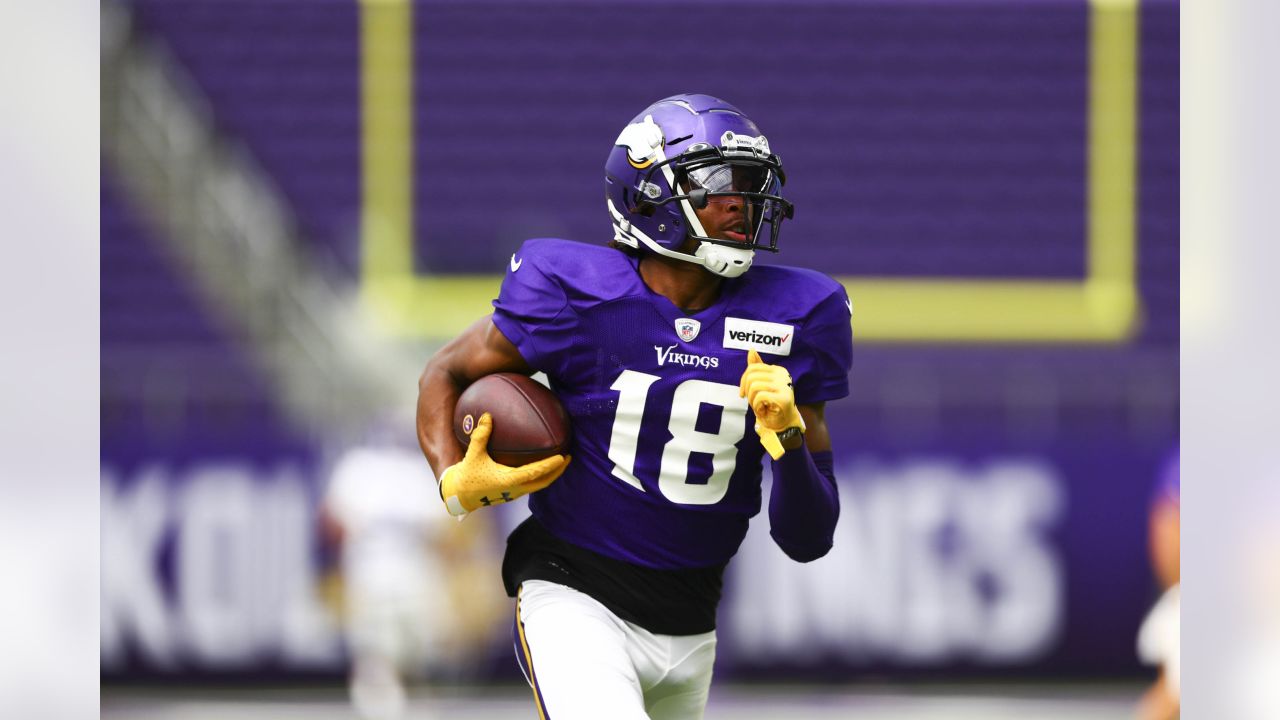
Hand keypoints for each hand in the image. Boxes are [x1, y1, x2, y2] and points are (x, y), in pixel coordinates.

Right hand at [438, 413, 569, 516]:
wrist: (460, 496)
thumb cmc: (467, 476)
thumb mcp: (473, 455)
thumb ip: (480, 436)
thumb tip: (488, 416)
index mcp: (509, 480)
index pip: (535, 473)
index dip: (550, 465)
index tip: (563, 457)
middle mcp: (515, 489)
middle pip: (544, 482)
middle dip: (558, 471)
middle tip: (569, 457)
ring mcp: (515, 493)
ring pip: (539, 485)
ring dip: (551, 474)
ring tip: (560, 461)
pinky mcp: (512, 493)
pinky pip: (532, 484)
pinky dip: (540, 475)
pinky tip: (541, 465)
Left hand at [739, 350, 804, 459]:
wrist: (782, 423)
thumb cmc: (770, 404)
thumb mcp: (760, 385)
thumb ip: (756, 368)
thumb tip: (751, 350)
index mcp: (777, 370)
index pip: (753, 368)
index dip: (743, 381)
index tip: (743, 393)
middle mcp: (782, 375)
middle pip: (751, 375)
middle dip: (746, 391)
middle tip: (751, 401)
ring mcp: (784, 386)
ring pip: (754, 386)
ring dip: (751, 399)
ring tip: (758, 405)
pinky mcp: (783, 397)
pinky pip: (759, 396)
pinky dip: (756, 406)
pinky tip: (763, 409)